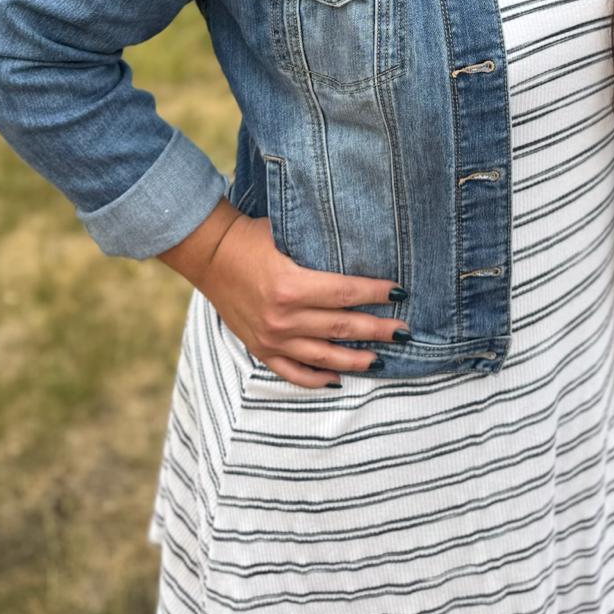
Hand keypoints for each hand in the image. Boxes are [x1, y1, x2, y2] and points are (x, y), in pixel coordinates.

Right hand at [163, 205, 409, 387]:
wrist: (209, 254)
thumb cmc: (252, 237)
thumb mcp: (287, 234)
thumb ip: (319, 249)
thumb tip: (360, 250)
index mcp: (292, 285)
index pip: (346, 293)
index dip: (376, 293)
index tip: (400, 292)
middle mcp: (283, 317)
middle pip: (342, 327)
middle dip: (378, 329)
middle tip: (404, 330)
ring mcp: (271, 338)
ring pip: (323, 356)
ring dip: (356, 359)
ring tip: (381, 359)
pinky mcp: (260, 349)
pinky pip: (293, 373)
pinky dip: (317, 379)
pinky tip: (338, 378)